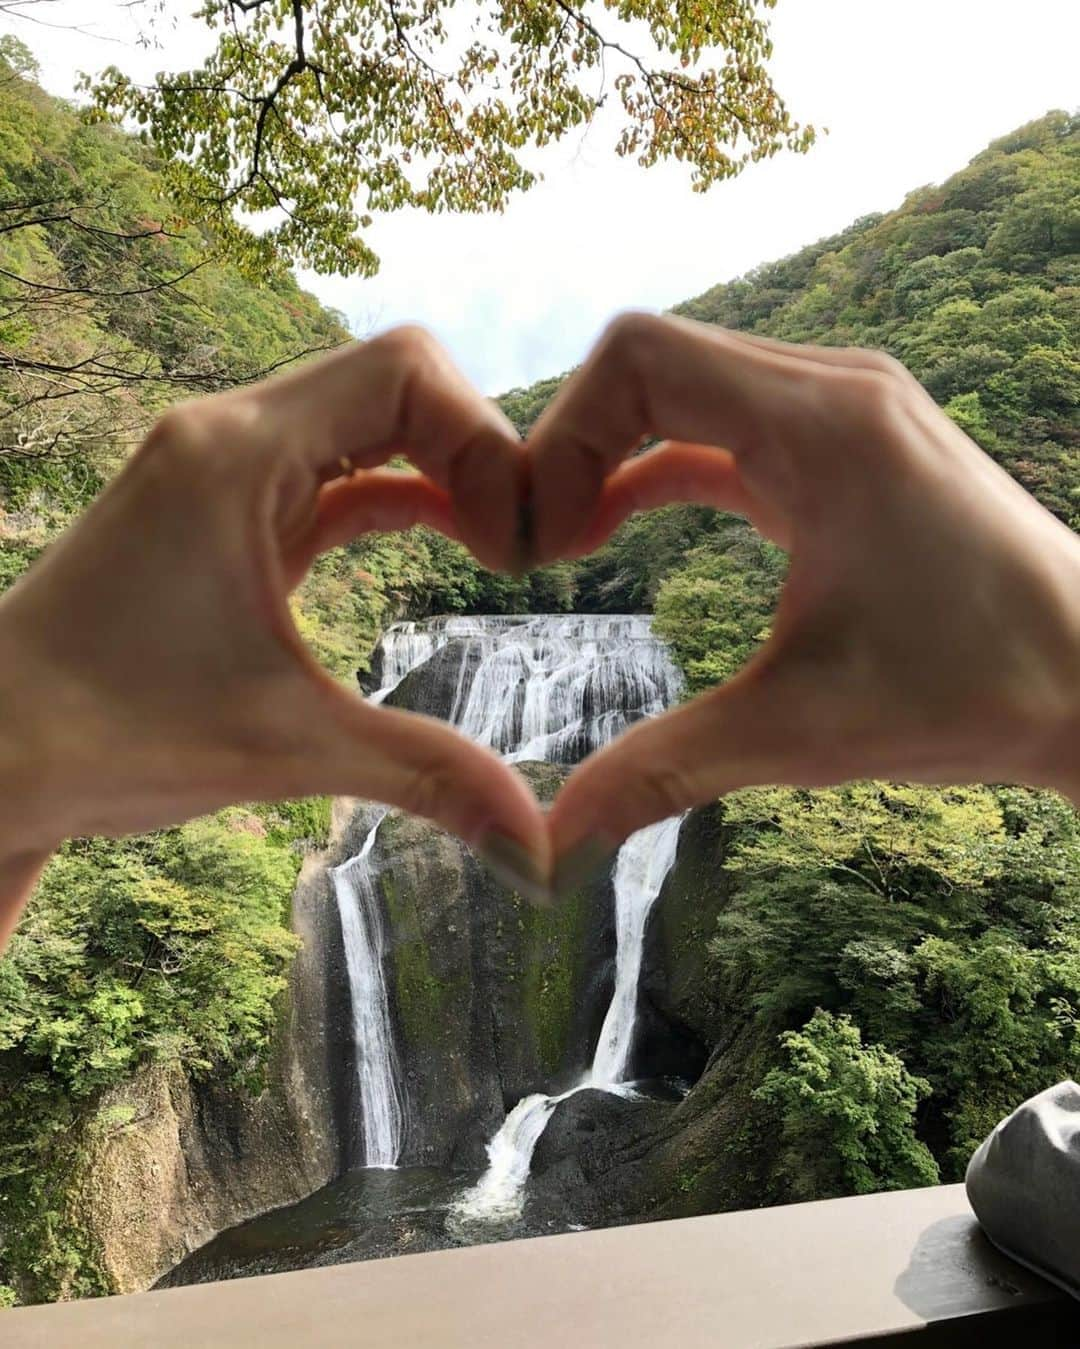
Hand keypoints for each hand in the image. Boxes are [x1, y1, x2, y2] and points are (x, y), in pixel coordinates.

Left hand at [0, 329, 547, 942]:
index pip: (404, 370)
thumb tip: (536, 848)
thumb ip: (425, 775)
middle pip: (394, 381)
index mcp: (238, 455)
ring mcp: (222, 474)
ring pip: (365, 426)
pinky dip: (397, 500)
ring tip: (500, 546)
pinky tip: (445, 544)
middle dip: (475, 450)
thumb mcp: (284, 747)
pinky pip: (333, 478)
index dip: (483, 441)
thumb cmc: (97, 734)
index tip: (511, 545)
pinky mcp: (222, 517)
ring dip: (441, 474)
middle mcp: (229, 439)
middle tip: (523, 541)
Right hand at [525, 314, 1079, 876]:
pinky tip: (621, 524)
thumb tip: (549, 846)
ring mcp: (848, 411)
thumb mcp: (800, 733)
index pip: (637, 358)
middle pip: (651, 359)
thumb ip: (660, 772)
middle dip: (575, 444)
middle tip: (539, 548)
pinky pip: (728, 426)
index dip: (561, 438)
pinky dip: (664, 464)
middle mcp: (835, 390)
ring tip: (569, 541)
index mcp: (822, 427)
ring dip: (616, 451)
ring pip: (687, 384)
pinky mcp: (851, 447)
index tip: (540, 544)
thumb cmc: (978, 692)